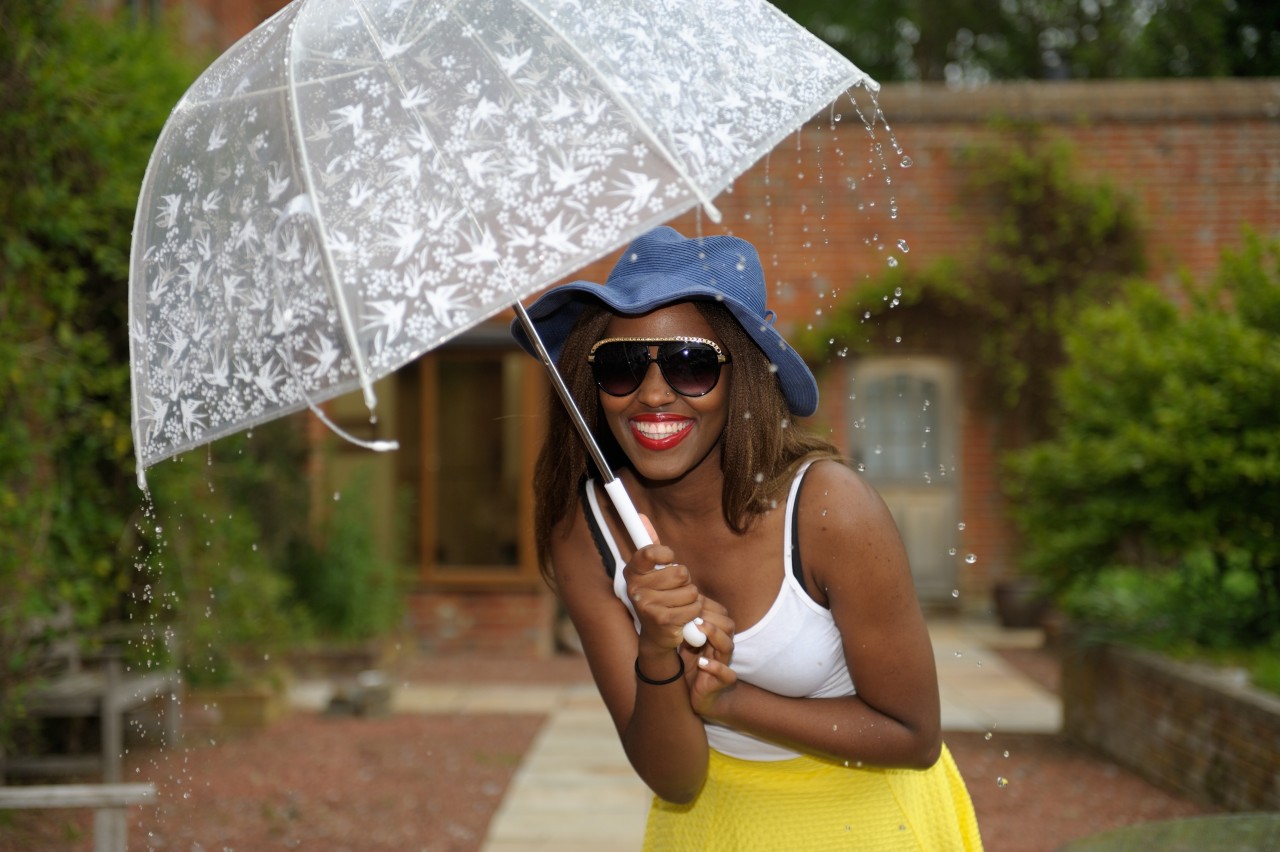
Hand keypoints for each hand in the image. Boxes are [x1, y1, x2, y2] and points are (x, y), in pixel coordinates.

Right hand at [623, 516, 702, 652]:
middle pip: (680, 572)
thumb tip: (641, 515)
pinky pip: (694, 607)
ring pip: (690, 591)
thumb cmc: (660, 596)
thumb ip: (650, 544)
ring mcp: (647, 606)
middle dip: (685, 581)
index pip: (649, 552)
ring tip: (679, 604)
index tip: (668, 558)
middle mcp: (635, 589)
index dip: (665, 554)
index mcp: (632, 572)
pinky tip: (683, 617)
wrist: (658, 635)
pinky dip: (694, 612)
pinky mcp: (663, 621)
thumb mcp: (654, 570)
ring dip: (691, 598)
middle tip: (675, 590)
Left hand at [684, 597, 736, 715]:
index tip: (692, 601)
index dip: (708, 607)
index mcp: (715, 635)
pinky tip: (703, 662)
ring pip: (728, 646)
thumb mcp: (684, 644)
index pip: (720, 615)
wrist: (694, 695)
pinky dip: (716, 667)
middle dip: (711, 618)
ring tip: (701, 629)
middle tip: (695, 614)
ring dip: (715, 635)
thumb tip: (675, 606)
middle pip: (727, 627)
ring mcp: (724, 664)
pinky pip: (727, 674)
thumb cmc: (690, 667)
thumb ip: (684, 628)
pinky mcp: (722, 681)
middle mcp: (722, 647)